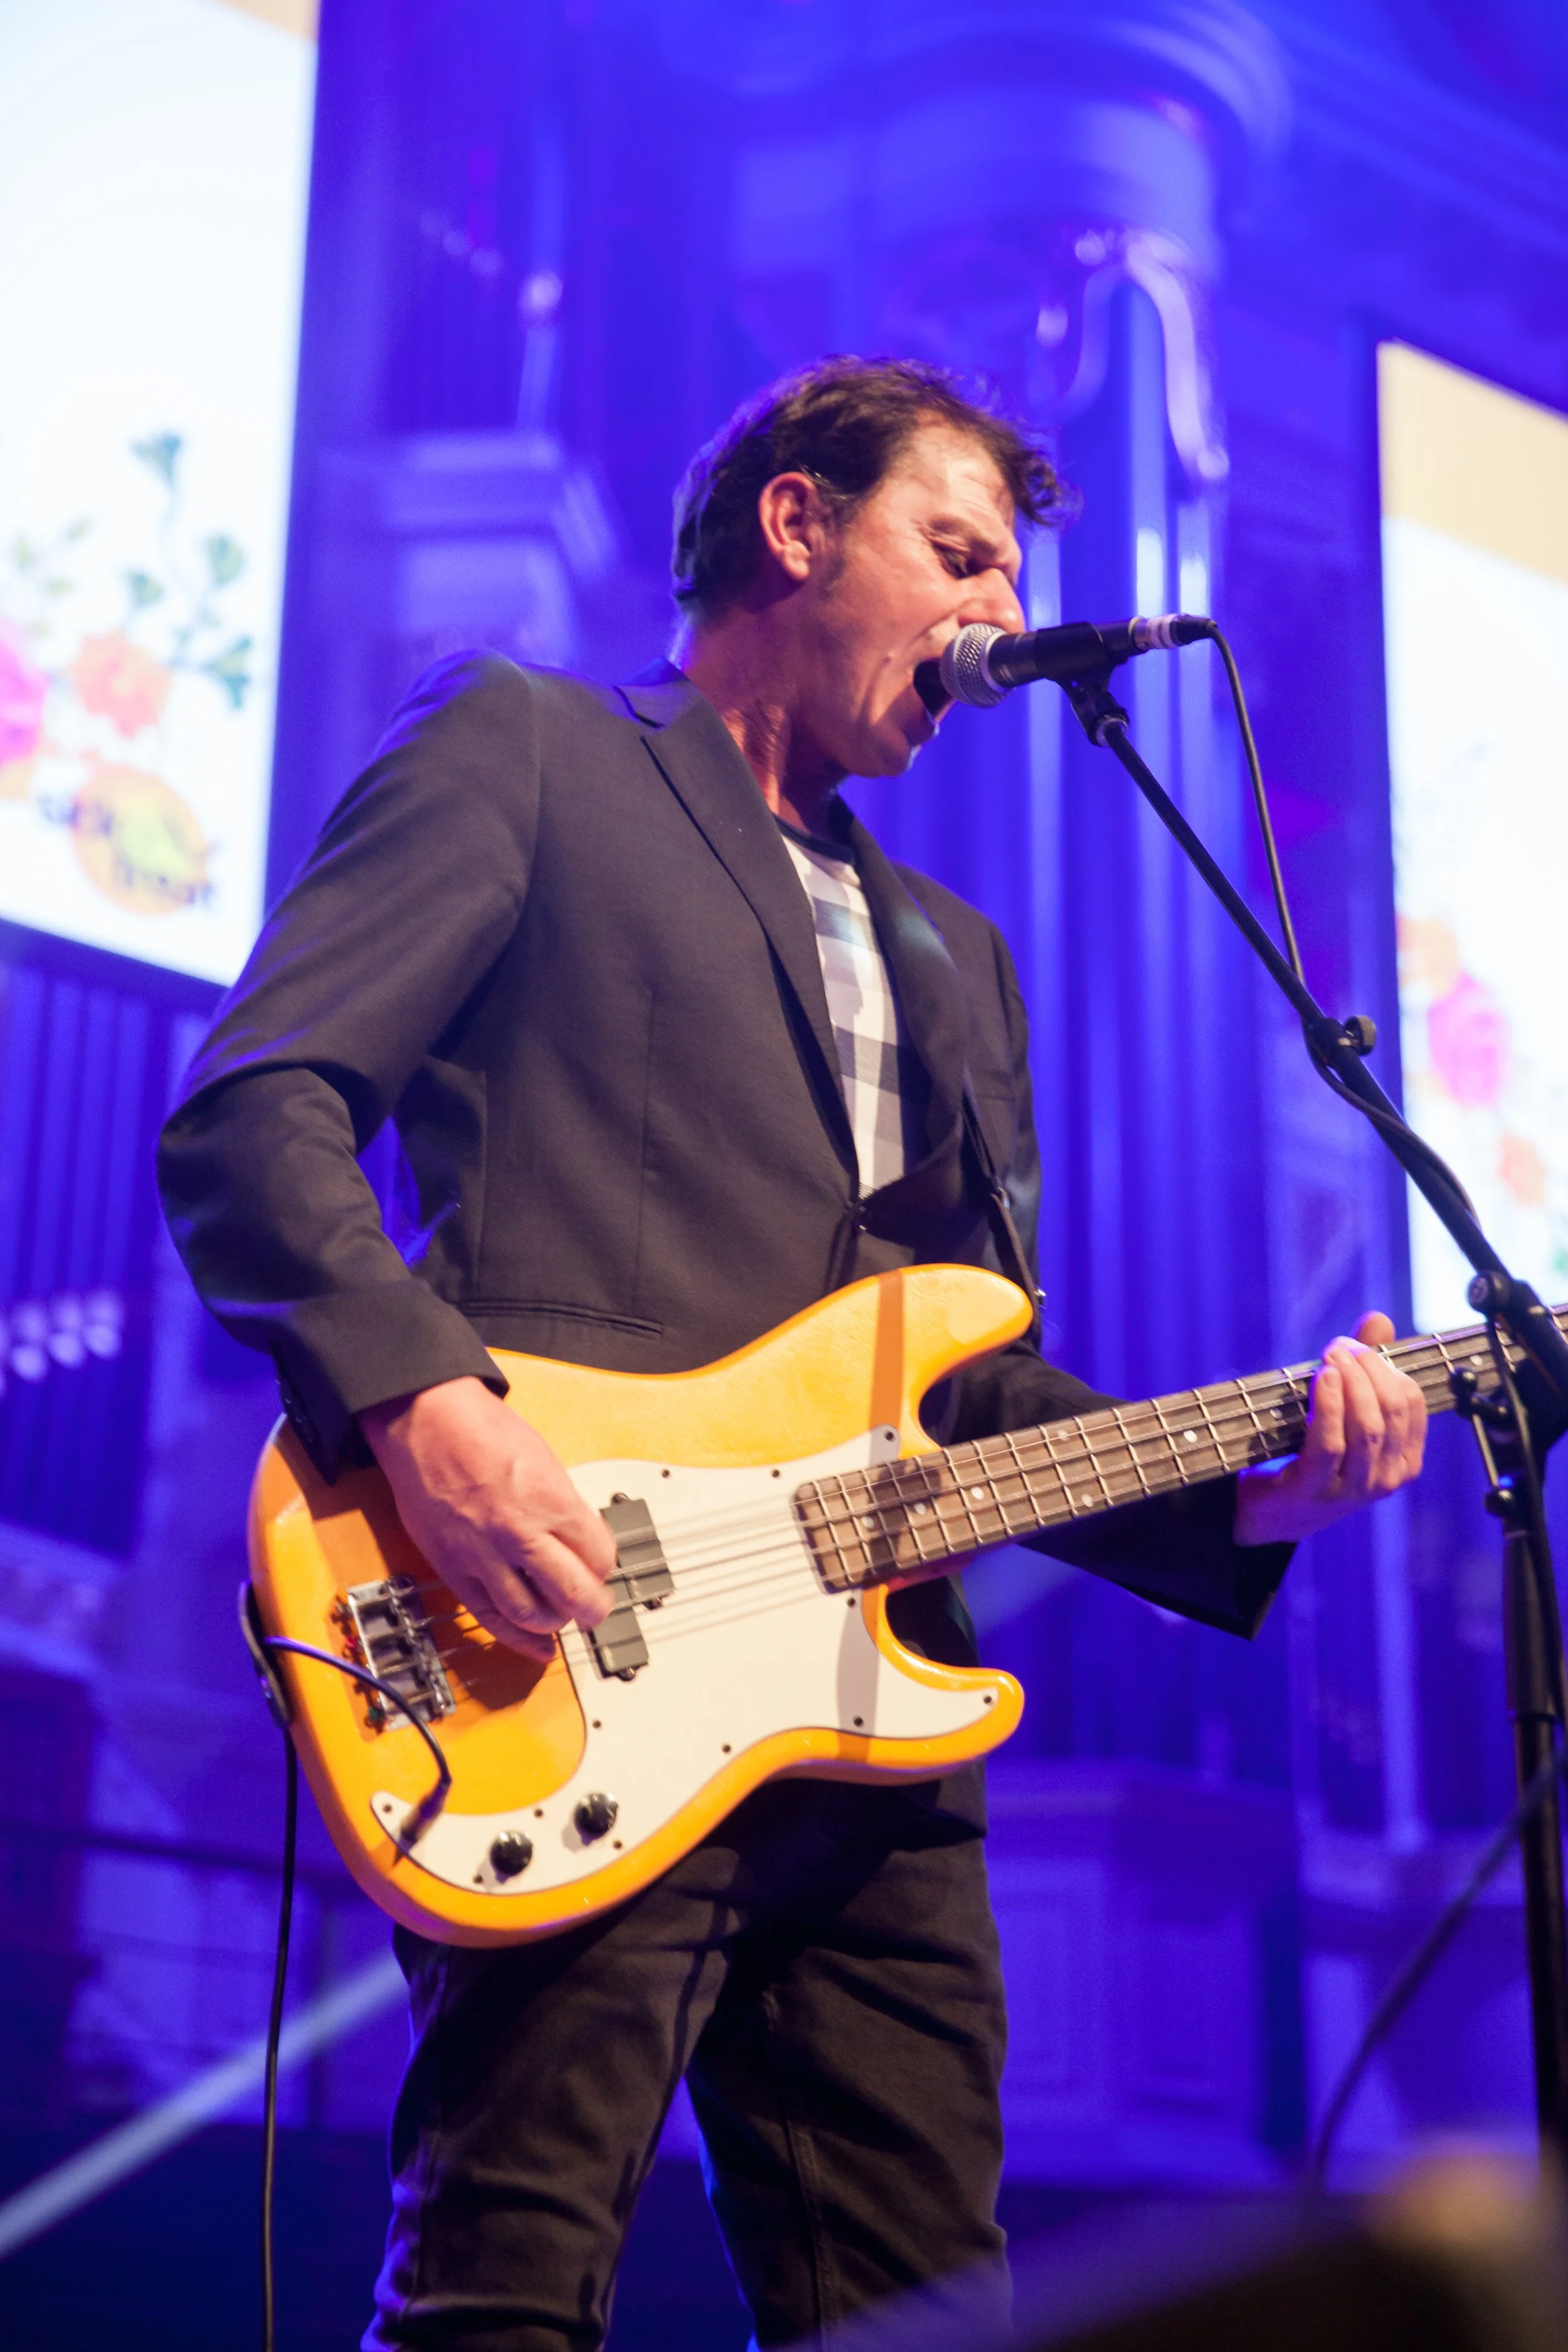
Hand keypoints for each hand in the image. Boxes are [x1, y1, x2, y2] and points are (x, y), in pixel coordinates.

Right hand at [359, 1377, 617, 1660]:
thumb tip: (581, 1540)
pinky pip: (489, 1617)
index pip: (599, 1557)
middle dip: (594, 1609)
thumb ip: (563, 1505)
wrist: (427, 1422)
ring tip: (563, 1618)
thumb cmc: (482, 1430)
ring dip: (556, 1623)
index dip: (605, 1566)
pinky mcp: (454, 1568)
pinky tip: (537, 1647)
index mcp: (550, 1501)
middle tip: (598, 1610)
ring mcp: (484, 1554)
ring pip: (533, 1615)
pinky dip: (517, 1639)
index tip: (602, 1566)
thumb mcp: (544, 1460)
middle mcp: (520, 1533)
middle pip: (574, 1594)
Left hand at [1234, 1312, 1426, 1547]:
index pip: (1411, 1403)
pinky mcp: (1314, 1490)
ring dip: (1350, 1382)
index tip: (1357, 1344)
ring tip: (1330, 1356)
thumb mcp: (1343, 1412)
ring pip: (1367, 1427)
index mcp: (1404, 1460)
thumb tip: (1378, 1319)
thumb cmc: (1311, 1455)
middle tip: (1340, 1345)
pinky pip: (1330, 1444)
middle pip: (1391, 1410)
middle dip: (1368, 1368)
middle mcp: (1386, 1478)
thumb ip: (1364, 1368)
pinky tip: (1324, 1378)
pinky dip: (1329, 1405)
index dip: (1387, 1366)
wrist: (1269, 1511)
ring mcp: (1353, 1490)